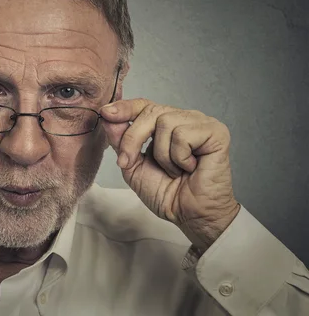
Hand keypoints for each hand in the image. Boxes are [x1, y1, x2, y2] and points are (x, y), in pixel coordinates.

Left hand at [100, 98, 240, 252]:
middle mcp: (183, 119)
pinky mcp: (216, 132)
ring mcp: (201, 123)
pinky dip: (180, 157)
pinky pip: (183, 135)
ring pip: (165, 123)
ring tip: (174, 170)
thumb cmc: (166, 192)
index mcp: (165, 124)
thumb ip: (121, 141)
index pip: (143, 106)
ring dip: (162, 155)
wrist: (190, 215)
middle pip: (150, 111)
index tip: (105, 112)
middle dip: (133, 137)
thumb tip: (107, 116)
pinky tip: (190, 168)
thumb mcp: (133, 166)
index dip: (124, 107)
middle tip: (128, 161)